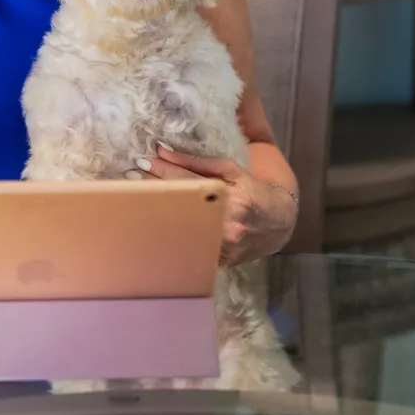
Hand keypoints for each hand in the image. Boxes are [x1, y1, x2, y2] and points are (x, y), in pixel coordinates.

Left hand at [135, 146, 298, 265]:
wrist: (279, 223)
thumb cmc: (253, 190)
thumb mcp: (232, 169)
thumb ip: (198, 162)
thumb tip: (164, 152)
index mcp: (234, 199)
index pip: (190, 181)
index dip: (165, 169)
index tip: (145, 160)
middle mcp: (228, 226)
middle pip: (182, 207)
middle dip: (157, 191)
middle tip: (135, 178)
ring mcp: (224, 248)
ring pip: (182, 230)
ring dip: (161, 214)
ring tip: (140, 200)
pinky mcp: (219, 262)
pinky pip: (190, 247)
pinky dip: (173, 234)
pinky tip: (157, 224)